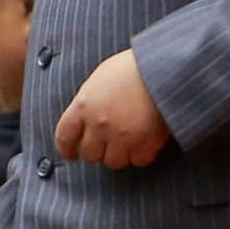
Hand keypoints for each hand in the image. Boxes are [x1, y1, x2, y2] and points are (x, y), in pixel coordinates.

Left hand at [54, 49, 169, 168]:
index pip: (64, 138)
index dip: (67, 149)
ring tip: (129, 141)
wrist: (165, 67)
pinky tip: (146, 141)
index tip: (72, 154)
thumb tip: (85, 119)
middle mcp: (99, 124)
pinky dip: (142, 154)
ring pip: (114, 162)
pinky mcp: (145, 143)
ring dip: (120, 154)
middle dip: (98, 150)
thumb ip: (89, 102)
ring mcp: (122, 136)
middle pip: (90, 154)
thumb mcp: (100, 78)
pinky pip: (139, 160)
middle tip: (108, 143)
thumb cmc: (133, 67)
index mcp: (84, 105)